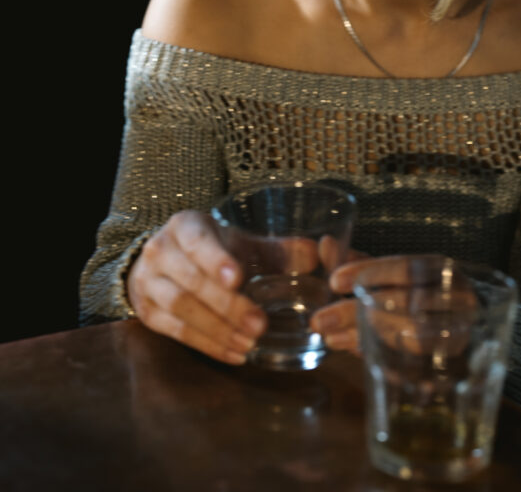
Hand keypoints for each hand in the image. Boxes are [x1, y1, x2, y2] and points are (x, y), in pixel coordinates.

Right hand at [127, 210, 266, 364]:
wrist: (163, 261)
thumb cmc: (209, 249)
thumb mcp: (237, 241)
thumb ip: (275, 250)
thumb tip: (314, 255)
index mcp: (185, 226)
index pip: (197, 242)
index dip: (216, 260)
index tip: (239, 278)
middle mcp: (160, 252)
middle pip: (191, 282)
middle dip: (227, 306)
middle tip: (259, 325)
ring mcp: (149, 284)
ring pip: (181, 309)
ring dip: (218, 330)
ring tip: (250, 343)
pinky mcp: (148, 313)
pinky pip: (176, 332)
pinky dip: (207, 345)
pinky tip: (234, 353)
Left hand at [311, 255, 477, 355]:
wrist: (470, 332)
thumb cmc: (424, 297)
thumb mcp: (396, 277)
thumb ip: (362, 263)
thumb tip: (325, 244)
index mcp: (441, 269)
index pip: (407, 267)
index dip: (371, 271)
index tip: (334, 281)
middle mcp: (457, 296)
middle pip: (405, 302)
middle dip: (356, 311)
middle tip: (320, 320)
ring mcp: (461, 330)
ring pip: (413, 333)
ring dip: (367, 336)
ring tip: (332, 339)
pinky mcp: (456, 362)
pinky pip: (419, 363)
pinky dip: (386, 358)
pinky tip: (359, 353)